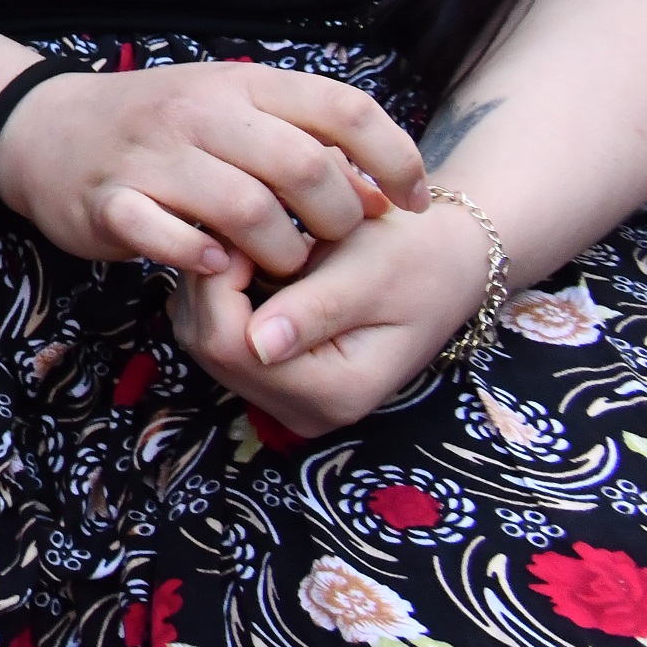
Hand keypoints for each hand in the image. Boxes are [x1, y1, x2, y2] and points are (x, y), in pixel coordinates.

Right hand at [0, 59, 420, 281]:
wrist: (41, 129)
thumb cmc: (159, 127)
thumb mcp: (231, 112)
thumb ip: (302, 141)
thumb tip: (381, 193)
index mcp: (238, 83)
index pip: (343, 107)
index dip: (394, 159)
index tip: (411, 204)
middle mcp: (196, 111)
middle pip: (302, 166)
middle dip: (337, 218)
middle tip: (332, 243)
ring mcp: (149, 156)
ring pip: (246, 210)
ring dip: (281, 252)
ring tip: (280, 263)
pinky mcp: (109, 202)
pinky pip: (173, 240)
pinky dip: (207, 261)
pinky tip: (219, 266)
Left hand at [170, 191, 493, 434]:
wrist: (445, 266)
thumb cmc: (415, 260)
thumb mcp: (370, 275)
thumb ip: (314, 310)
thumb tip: (258, 345)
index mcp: (336, 393)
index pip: (231, 346)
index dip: (219, 284)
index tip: (240, 235)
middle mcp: (305, 412)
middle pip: (209, 348)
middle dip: (210, 284)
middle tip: (239, 234)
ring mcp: (286, 402)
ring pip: (202, 341)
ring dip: (210, 290)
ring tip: (248, 248)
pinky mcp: (274, 383)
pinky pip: (215, 340)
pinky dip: (218, 300)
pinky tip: (247, 269)